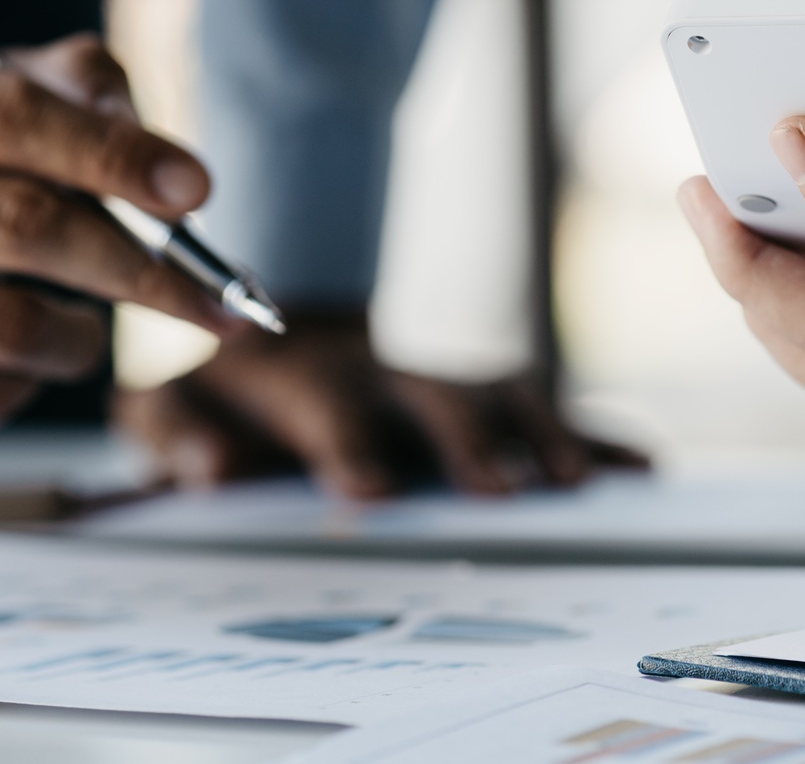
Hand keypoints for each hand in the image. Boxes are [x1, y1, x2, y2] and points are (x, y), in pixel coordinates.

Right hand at [0, 30, 242, 433]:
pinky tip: (10, 353)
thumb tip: (162, 156)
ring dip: (84, 333)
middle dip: (139, 266)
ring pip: (10, 328)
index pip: (9, 116)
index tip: (197, 189)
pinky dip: (29, 380)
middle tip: (214, 295)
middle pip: (20, 226)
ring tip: (90, 320)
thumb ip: (77, 89)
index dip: (113, 154)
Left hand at [117, 305, 647, 497]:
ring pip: (496, 394)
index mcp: (297, 373)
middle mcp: (378, 368)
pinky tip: (637, 466)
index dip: (345, 443)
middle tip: (495, 491)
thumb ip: (174, 435)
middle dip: (463, 442)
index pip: (323, 404)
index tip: (368, 490)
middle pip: (428, 398)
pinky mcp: (477, 390)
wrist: (271, 314)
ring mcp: (434, 374)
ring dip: (537, 434)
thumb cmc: (219, 384)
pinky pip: (539, 404)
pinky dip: (589, 432)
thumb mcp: (167, 403)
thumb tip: (202, 466)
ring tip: (574, 481)